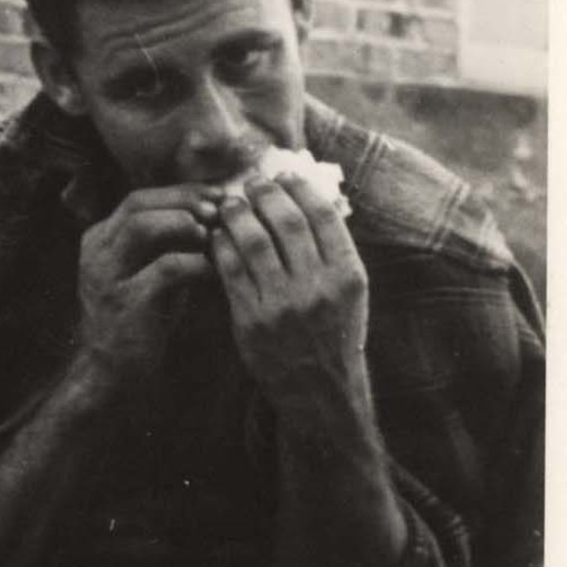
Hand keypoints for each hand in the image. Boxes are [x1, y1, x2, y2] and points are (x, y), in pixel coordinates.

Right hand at [75, 185, 216, 385]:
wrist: (113, 372)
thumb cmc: (142, 319)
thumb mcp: (149, 270)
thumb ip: (168, 241)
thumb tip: (215, 209)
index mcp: (101, 239)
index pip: (140, 198)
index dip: (181, 192)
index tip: (218, 197)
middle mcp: (96, 251)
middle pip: (138, 204)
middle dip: (184, 201)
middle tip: (220, 210)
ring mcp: (105, 276)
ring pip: (141, 226)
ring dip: (183, 224)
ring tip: (211, 234)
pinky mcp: (124, 302)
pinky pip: (164, 268)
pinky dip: (194, 263)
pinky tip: (213, 271)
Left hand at [204, 167, 370, 415]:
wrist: (320, 391)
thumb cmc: (335, 334)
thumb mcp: (350, 293)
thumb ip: (333, 250)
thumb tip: (310, 200)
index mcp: (349, 275)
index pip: (323, 216)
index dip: (300, 188)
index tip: (284, 175)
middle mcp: (318, 287)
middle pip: (286, 222)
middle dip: (265, 195)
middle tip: (251, 184)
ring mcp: (283, 304)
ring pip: (254, 242)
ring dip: (237, 216)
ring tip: (229, 204)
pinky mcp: (251, 321)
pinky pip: (231, 272)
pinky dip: (221, 247)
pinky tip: (216, 236)